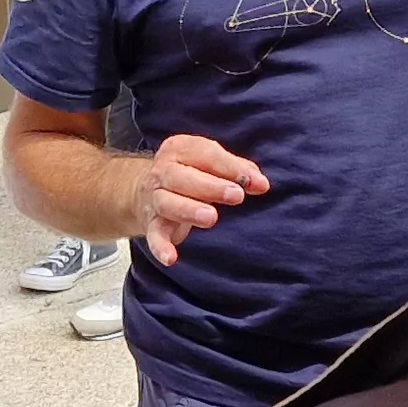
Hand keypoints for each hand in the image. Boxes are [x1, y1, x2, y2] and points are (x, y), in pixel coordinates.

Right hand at [134, 135, 268, 264]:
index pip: (206, 154)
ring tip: (211, 218)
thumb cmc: (191, 173)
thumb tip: (261, 184)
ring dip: (189, 210)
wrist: (146, 189)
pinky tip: (171, 258)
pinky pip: (153, 235)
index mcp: (180, 149)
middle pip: (182, 177)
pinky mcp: (152, 224)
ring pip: (167, 203)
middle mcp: (163, 171)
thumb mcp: (211, 163)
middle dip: (210, 186)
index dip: (232, 168)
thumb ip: (237, 170)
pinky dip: (160, 246)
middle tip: (236, 196)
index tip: (257, 183)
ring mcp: (155, 198)